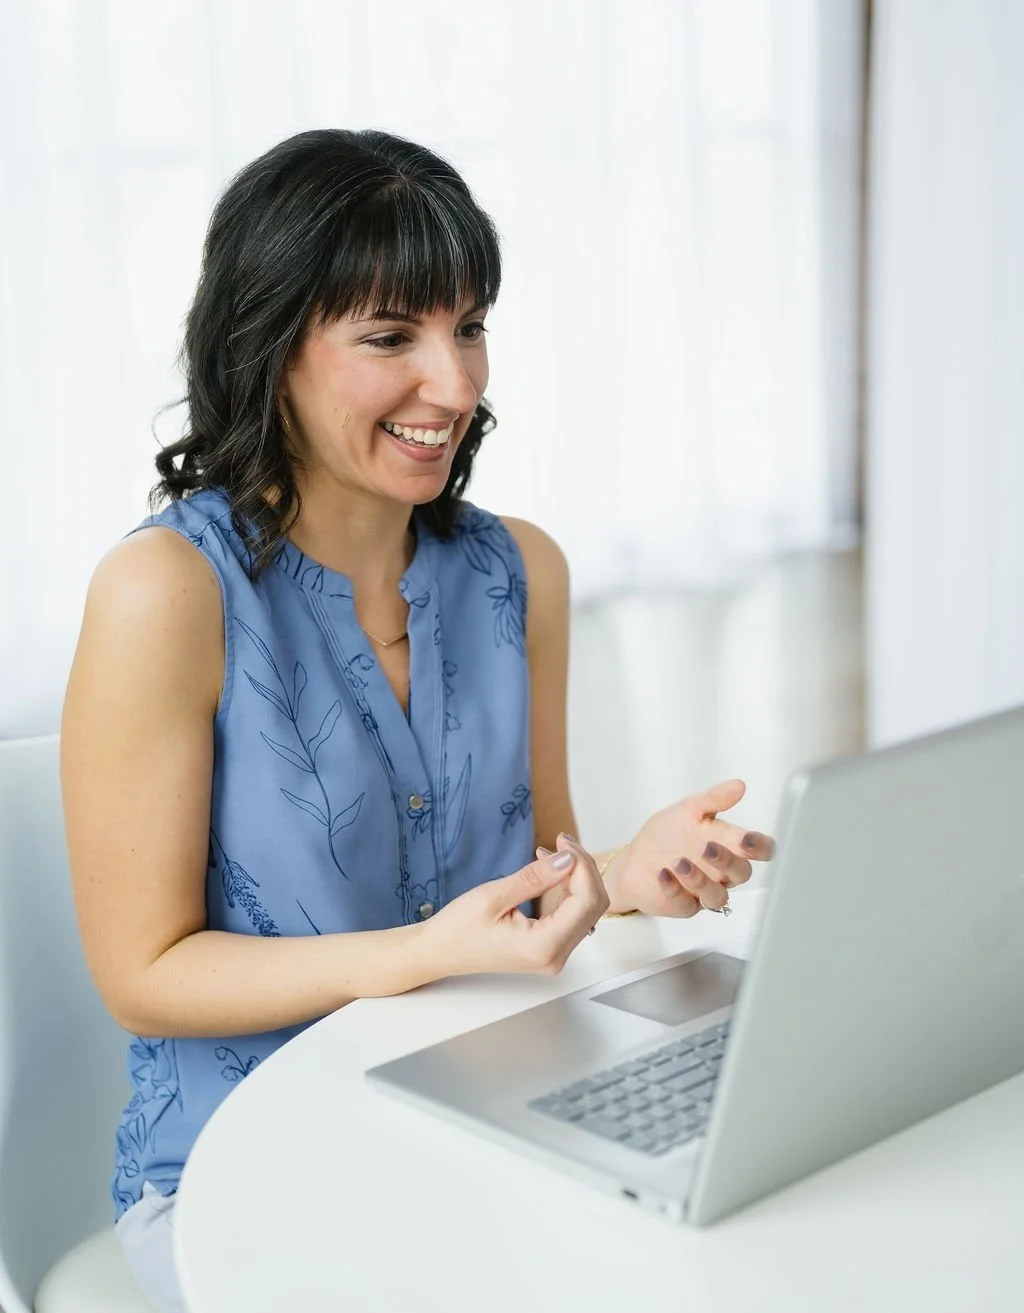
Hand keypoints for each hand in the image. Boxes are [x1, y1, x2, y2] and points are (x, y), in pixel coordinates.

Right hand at [422, 833, 609, 976]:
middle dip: (583, 869)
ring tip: (551, 852)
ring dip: (576, 877)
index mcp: (544, 946)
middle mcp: (556, 957)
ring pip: (586, 910)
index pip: (586, 901)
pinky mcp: (549, 949)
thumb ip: (535, 878)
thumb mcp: (493, 896)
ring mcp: (554, 955)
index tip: (561, 841)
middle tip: (560, 841)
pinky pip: (573, 916)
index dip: (581, 866)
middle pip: (593, 906)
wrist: (438, 953)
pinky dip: (568, 890)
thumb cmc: (458, 928)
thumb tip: (569, 859)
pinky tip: (550, 871)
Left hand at [607, 779, 775, 918]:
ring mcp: (703, 891)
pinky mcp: (683, 905)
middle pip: (741, 873)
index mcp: (728, 846)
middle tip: (708, 848)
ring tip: (679, 862)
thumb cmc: (668, 835)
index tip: (749, 839)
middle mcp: (721, 872)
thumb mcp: (689, 810)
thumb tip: (738, 785)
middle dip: (728, 861)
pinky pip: (685, 904)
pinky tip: (663, 874)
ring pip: (717, 896)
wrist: (635, 858)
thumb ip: (713, 799)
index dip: (760, 847)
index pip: (758, 850)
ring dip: (700, 880)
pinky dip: (674, 889)